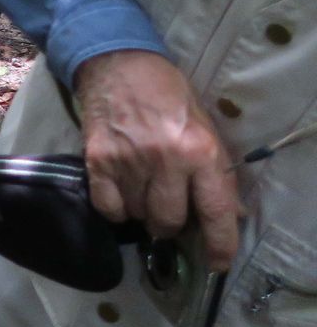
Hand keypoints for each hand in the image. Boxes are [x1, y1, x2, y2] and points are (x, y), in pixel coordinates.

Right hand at [75, 50, 241, 271]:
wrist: (118, 63)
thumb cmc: (167, 93)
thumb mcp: (203, 126)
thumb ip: (214, 170)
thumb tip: (229, 212)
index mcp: (200, 151)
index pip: (215, 212)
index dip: (219, 244)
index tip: (216, 262)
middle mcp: (166, 160)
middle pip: (169, 220)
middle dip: (170, 224)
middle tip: (168, 212)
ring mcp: (128, 161)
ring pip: (138, 215)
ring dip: (142, 212)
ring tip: (143, 192)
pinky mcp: (98, 160)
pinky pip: (108, 207)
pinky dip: (116, 209)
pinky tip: (121, 194)